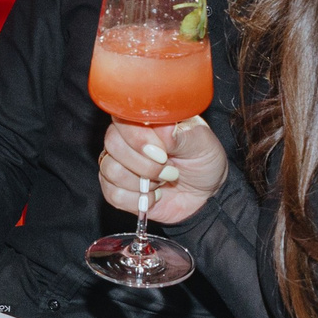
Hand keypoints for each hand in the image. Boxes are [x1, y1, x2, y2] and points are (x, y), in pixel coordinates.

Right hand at [97, 116, 225, 225]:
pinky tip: (154, 195)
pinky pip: (113, 194)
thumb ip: (181, 134)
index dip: (138, 138)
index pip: (122, 118)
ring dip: (142, 182)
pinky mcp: (117, 188)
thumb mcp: (201, 142)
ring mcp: (119, 163)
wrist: (206, 191)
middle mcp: (126, 138)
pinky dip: (137, 200)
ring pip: (111, 170)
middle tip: (169, 169)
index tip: (163, 152)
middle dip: (144, 164)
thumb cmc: (203, 158)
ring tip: (163, 180)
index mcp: (143, 119)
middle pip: (113, 144)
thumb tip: (163, 127)